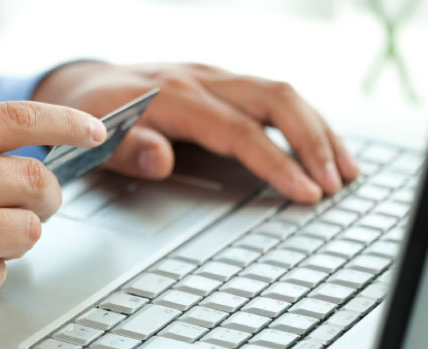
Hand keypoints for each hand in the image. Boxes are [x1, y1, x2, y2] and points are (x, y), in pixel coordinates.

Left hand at [33, 62, 359, 202]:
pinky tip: (327, 147)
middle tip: (337, 183)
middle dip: (313, 142)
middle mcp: (200, 79)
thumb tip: (161, 158)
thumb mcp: (90, 143)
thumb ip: (125, 151)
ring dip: (320, 131)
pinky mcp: (225, 82)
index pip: (238, 130)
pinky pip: (275, 95)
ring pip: (282, 93)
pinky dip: (307, 121)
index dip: (276, 162)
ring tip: (348, 170)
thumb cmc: (89, 120)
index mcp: (171, 95)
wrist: (80, 85)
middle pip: (274, 99)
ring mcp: (216, 77)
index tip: (307, 191)